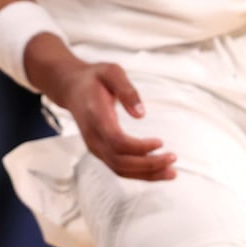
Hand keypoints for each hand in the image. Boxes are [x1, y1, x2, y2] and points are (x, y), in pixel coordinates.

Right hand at [48, 60, 175, 181]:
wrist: (72, 88)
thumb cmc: (94, 79)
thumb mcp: (111, 72)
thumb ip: (126, 90)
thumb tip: (141, 114)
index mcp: (96, 117)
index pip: (116, 141)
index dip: (139, 147)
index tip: (160, 142)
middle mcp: (93, 137)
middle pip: (120, 161)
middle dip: (148, 165)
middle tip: (173, 158)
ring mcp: (95, 147)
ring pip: (120, 170)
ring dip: (147, 174)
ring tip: (171, 172)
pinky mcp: (100, 151)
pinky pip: (120, 168)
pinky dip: (139, 173)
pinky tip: (157, 170)